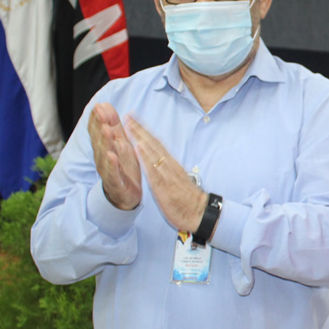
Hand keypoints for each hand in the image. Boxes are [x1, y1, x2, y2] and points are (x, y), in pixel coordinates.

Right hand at [88, 103, 141, 209]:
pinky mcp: (116, 183)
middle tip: (100, 112)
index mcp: (105, 147)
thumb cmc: (123, 166)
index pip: (99, 131)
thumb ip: (113, 125)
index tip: (99, 105)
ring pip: (104, 155)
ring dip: (104, 142)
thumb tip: (104, 104)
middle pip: (100, 140)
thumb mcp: (119, 142)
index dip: (98, 118)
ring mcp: (108, 171)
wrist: (127, 196)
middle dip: (100, 125)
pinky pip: (112, 173)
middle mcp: (103, 158)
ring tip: (106, 129)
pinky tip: (112, 156)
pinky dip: (112, 165)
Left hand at [126, 117, 206, 232]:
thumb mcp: (178, 180)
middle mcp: (169, 165)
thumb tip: (160, 160)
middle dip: (139, 129)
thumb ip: (168, 169)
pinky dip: (145, 157)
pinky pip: (153, 169)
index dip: (144, 131)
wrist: (200, 213)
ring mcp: (166, 174)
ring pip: (152, 152)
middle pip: (153, 143)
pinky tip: (138, 147)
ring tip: (129, 125)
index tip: (133, 119)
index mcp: (171, 164)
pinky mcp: (164, 185)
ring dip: (140, 137)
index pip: (156, 144)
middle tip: (127, 115)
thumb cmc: (188, 199)